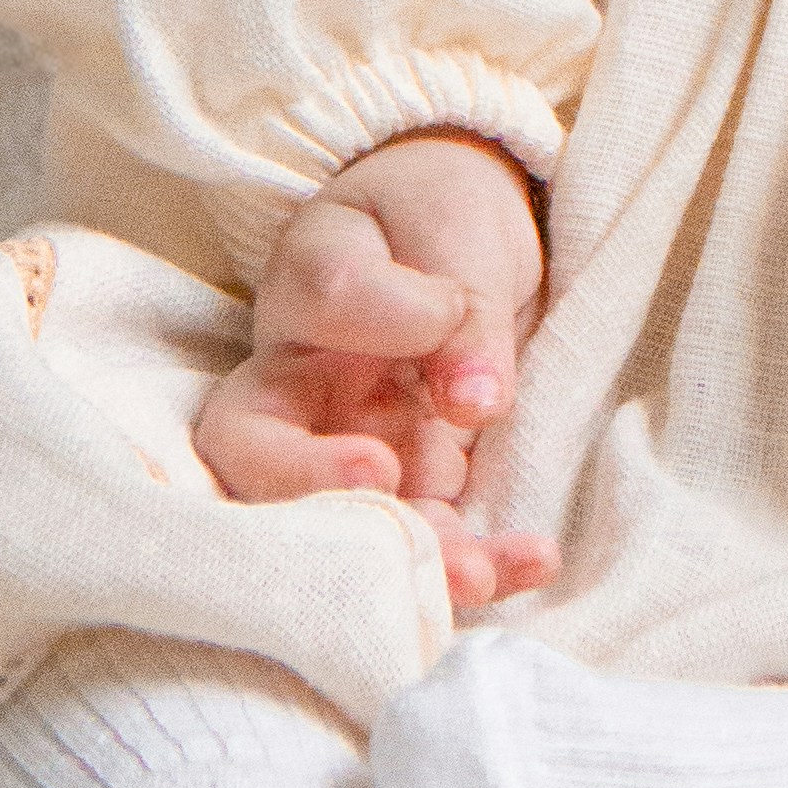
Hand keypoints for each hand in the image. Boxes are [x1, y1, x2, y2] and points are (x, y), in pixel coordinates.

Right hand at [196, 132, 559, 613]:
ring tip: (476, 570)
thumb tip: (473, 402)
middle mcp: (304, 385)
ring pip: (344, 521)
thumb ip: (465, 305)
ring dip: (406, 554)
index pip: (321, 294)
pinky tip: (531, 562)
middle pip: (257, 452)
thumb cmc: (438, 217)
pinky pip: (424, 540)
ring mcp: (348, 448)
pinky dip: (475, 563)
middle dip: (311, 485)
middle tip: (383, 483)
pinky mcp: (408, 491)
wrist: (458, 243)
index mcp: (308, 288)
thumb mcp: (459, 226)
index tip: (443, 309)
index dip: (379, 313)